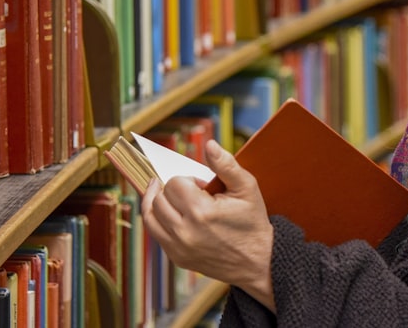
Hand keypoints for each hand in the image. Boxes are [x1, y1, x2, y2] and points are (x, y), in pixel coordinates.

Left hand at [142, 139, 275, 311]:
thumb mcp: (246, 188)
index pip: (175, 183)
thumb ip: (226, 164)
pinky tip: (170, 212)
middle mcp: (185, 231)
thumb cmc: (252, 223)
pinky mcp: (176, 257)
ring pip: (150, 215)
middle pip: (159, 198)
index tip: (202, 186)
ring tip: (169, 195)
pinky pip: (155, 232)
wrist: (257, 262)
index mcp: (202, 212)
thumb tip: (210, 145)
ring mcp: (178, 247)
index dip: (187, 179)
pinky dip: (158, 219)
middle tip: (190, 192)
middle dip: (172, 189)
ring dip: (158, 202)